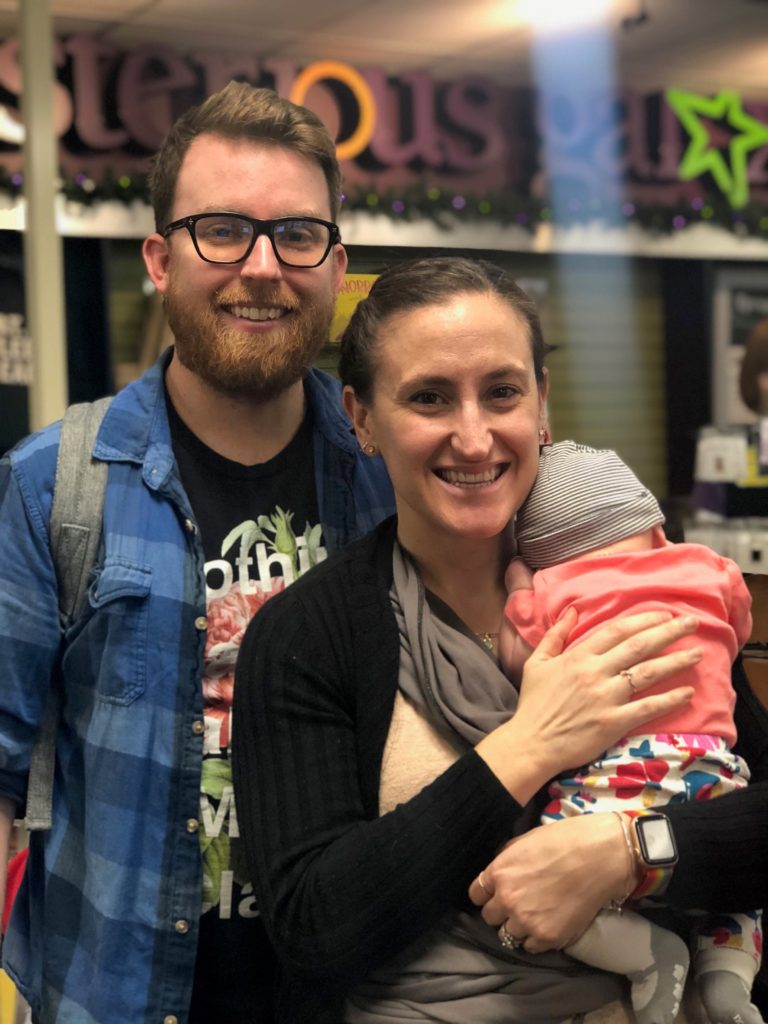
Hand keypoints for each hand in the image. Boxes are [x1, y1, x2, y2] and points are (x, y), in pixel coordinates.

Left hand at [468, 813, 631, 952]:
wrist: (601, 856)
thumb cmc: (566, 840)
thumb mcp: (526, 840)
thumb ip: (506, 859)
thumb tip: (498, 871)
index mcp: (499, 872)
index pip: (476, 894)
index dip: (486, 894)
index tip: (496, 894)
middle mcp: (507, 899)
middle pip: (489, 917)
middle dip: (501, 910)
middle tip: (519, 904)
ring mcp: (527, 921)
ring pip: (508, 935)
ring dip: (518, 926)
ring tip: (535, 915)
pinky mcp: (548, 937)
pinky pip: (530, 947)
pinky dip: (536, 939)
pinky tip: (548, 924)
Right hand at [476, 608, 698, 802]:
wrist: (531, 743)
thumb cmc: (534, 703)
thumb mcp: (536, 662)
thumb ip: (555, 635)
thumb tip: (572, 610)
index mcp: (578, 656)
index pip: (617, 631)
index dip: (643, 620)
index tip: (664, 615)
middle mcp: (595, 673)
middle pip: (639, 646)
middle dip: (668, 632)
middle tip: (692, 624)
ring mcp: (606, 697)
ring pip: (648, 673)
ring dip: (676, 662)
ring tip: (697, 654)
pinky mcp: (614, 722)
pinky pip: (647, 707)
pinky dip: (669, 699)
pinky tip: (687, 692)